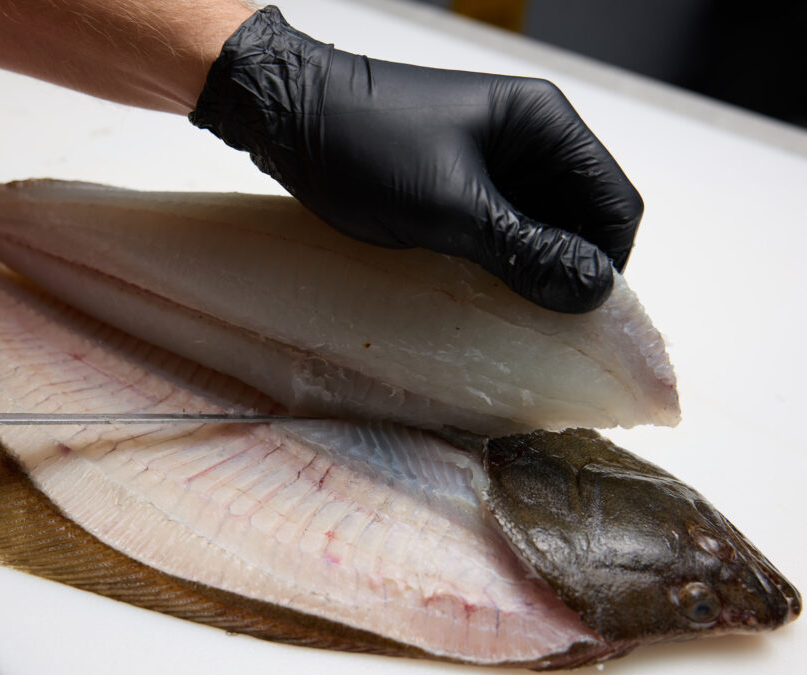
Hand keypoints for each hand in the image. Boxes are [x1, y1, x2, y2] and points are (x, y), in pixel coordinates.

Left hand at [190, 6, 642, 312]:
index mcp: (544, 124)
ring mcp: (495, 166)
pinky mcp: (462, 188)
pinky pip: (503, 235)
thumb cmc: (363, 146)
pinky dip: (501, 268)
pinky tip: (480, 299)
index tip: (577, 319)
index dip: (606, 266)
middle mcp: (530, 142)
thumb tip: (593, 291)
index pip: (615, 205)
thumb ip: (524, 249)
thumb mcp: (448, 206)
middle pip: (583, 223)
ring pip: (542, 235)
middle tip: (539, 329)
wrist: (287, 118)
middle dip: (568, 274)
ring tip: (506, 320)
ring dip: (532, 275)